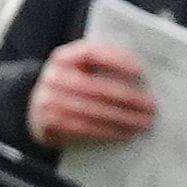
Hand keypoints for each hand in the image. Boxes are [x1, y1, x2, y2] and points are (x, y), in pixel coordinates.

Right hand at [29, 37, 155, 146]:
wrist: (36, 106)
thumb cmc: (70, 85)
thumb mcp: (79, 69)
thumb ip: (102, 67)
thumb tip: (141, 78)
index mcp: (64, 57)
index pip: (91, 53)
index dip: (116, 60)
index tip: (140, 71)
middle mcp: (53, 77)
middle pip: (95, 87)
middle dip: (127, 99)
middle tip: (150, 107)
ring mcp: (47, 101)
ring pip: (91, 111)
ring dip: (121, 119)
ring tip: (142, 123)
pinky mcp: (47, 123)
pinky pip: (82, 128)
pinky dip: (106, 132)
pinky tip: (123, 133)